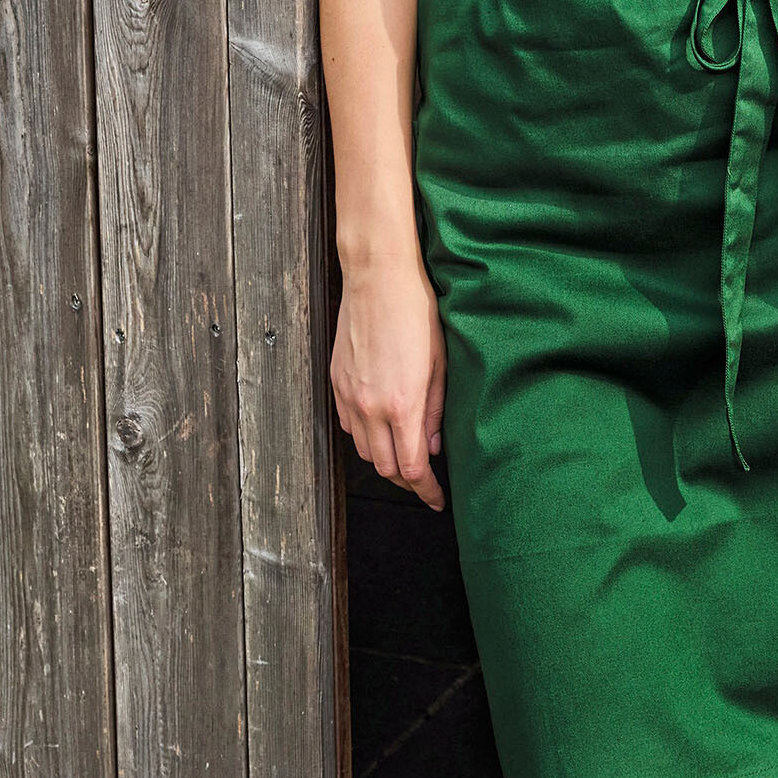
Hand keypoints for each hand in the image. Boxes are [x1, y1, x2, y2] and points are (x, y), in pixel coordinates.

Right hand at [331, 256, 447, 511]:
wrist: (377, 277)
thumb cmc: (416, 311)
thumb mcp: (440, 361)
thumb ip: (436, 409)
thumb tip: (433, 445)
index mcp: (402, 404)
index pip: (412, 467)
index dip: (426, 490)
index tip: (438, 500)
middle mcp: (370, 407)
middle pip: (384, 467)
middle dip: (406, 480)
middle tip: (425, 479)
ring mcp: (349, 395)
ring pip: (363, 450)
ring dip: (384, 459)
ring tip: (405, 453)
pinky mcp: (336, 382)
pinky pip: (347, 426)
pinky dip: (365, 436)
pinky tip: (381, 427)